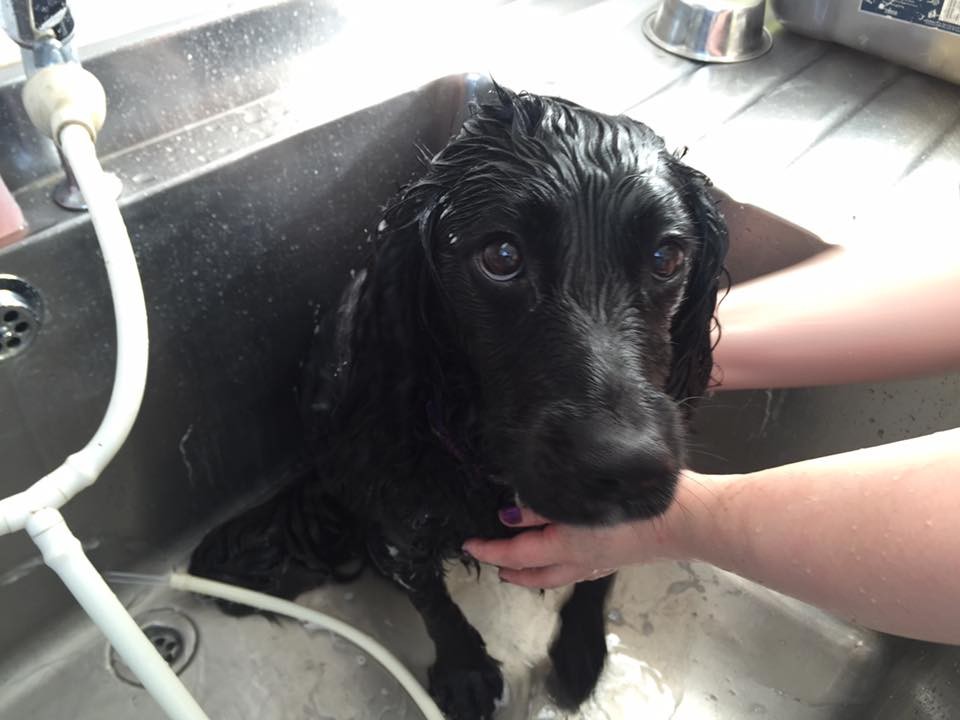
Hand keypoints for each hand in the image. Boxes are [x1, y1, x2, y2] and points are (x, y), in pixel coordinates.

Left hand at [462, 504, 682, 588]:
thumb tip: (512, 512)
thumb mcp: (579, 499)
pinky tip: (566, 552)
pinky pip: (577, 567)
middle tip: (495, 563)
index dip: (490, 550)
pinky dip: (561, 564)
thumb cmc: (631, 504)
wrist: (682, 519)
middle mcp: (578, 560)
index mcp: (564, 546)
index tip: (469, 545)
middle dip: (512, 570)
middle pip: (535, 574)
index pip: (516, 553)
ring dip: (535, 571)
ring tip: (523, 563)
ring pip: (556, 573)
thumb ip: (542, 504)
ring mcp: (599, 562)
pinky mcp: (616, 556)